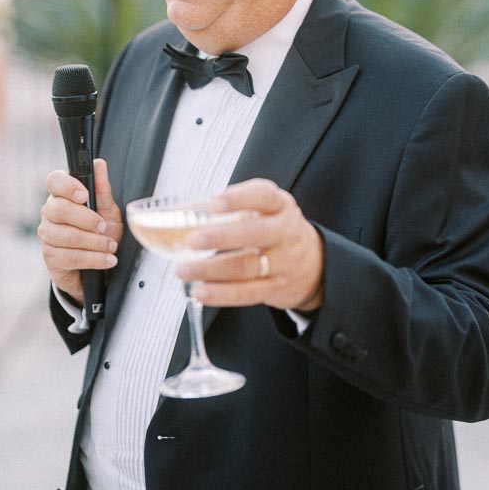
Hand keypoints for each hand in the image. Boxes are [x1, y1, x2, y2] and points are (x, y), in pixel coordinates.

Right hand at [38, 159, 121, 305]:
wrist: (98, 266)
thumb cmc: (100, 233)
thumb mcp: (107, 211)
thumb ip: (102, 189)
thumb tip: (99, 164)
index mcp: (62, 196)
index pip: (54, 181)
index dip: (67, 186)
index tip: (84, 195)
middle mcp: (50, 213)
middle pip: (60, 209)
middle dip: (87, 219)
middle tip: (104, 227)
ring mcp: (47, 235)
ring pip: (67, 235)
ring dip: (95, 243)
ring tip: (111, 247)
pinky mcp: (50, 257)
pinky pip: (71, 256)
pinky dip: (93, 259)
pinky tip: (107, 259)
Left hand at [177, 178, 323, 313]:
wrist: (313, 264)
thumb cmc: (273, 230)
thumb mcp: (260, 211)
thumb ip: (223, 210)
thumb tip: (175, 213)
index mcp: (279, 206)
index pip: (263, 196)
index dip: (239, 198)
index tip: (214, 202)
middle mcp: (285, 232)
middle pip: (254, 234)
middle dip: (220, 237)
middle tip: (192, 240)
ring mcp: (283, 262)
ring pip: (246, 267)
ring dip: (211, 269)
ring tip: (184, 270)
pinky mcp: (276, 288)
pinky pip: (247, 293)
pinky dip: (221, 293)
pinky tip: (201, 291)